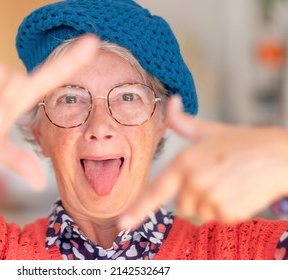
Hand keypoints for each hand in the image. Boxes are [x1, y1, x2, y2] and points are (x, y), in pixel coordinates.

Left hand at [121, 95, 287, 227]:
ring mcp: (211, 196)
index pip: (157, 190)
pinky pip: (220, 219)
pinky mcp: (229, 211)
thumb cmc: (242, 142)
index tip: (123, 223)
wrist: (279, 154)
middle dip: (196, 196)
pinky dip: (229, 210)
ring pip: (201, 214)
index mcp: (184, 162)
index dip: (138, 208)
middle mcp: (194, 180)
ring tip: (229, 182)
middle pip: (182, 205)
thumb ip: (183, 121)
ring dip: (213, 204)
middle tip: (216, 177)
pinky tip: (239, 191)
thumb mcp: (208, 129)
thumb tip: (171, 101)